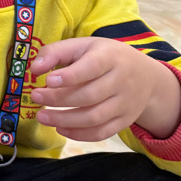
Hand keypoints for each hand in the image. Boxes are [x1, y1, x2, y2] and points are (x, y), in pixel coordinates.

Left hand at [29, 37, 180, 141]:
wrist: (146, 75)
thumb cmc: (104, 57)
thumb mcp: (82, 45)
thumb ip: (55, 52)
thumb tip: (34, 69)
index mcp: (110, 57)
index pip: (91, 67)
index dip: (69, 76)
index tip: (47, 81)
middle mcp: (121, 81)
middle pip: (89, 96)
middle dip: (58, 99)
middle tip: (36, 97)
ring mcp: (125, 103)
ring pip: (94, 118)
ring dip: (65, 120)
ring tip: (42, 116)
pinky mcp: (125, 121)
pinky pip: (102, 133)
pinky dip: (79, 134)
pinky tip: (60, 128)